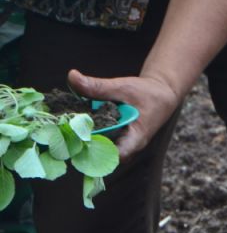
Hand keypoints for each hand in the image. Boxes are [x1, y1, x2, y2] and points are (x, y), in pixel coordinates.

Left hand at [67, 69, 181, 160]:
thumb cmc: (147, 93)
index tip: (77, 140)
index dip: (95, 152)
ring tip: (61, 127)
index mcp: (136, 138)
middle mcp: (126, 147)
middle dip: (80, 144)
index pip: (115, 155)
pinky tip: (70, 123)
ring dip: (79, 139)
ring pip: (95, 149)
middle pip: (100, 154)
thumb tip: (72, 77)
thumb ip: (98, 86)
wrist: (161, 95)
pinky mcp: (112, 140)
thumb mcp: (124, 87)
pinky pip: (95, 141)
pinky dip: (83, 133)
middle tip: (59, 131)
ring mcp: (119, 146)